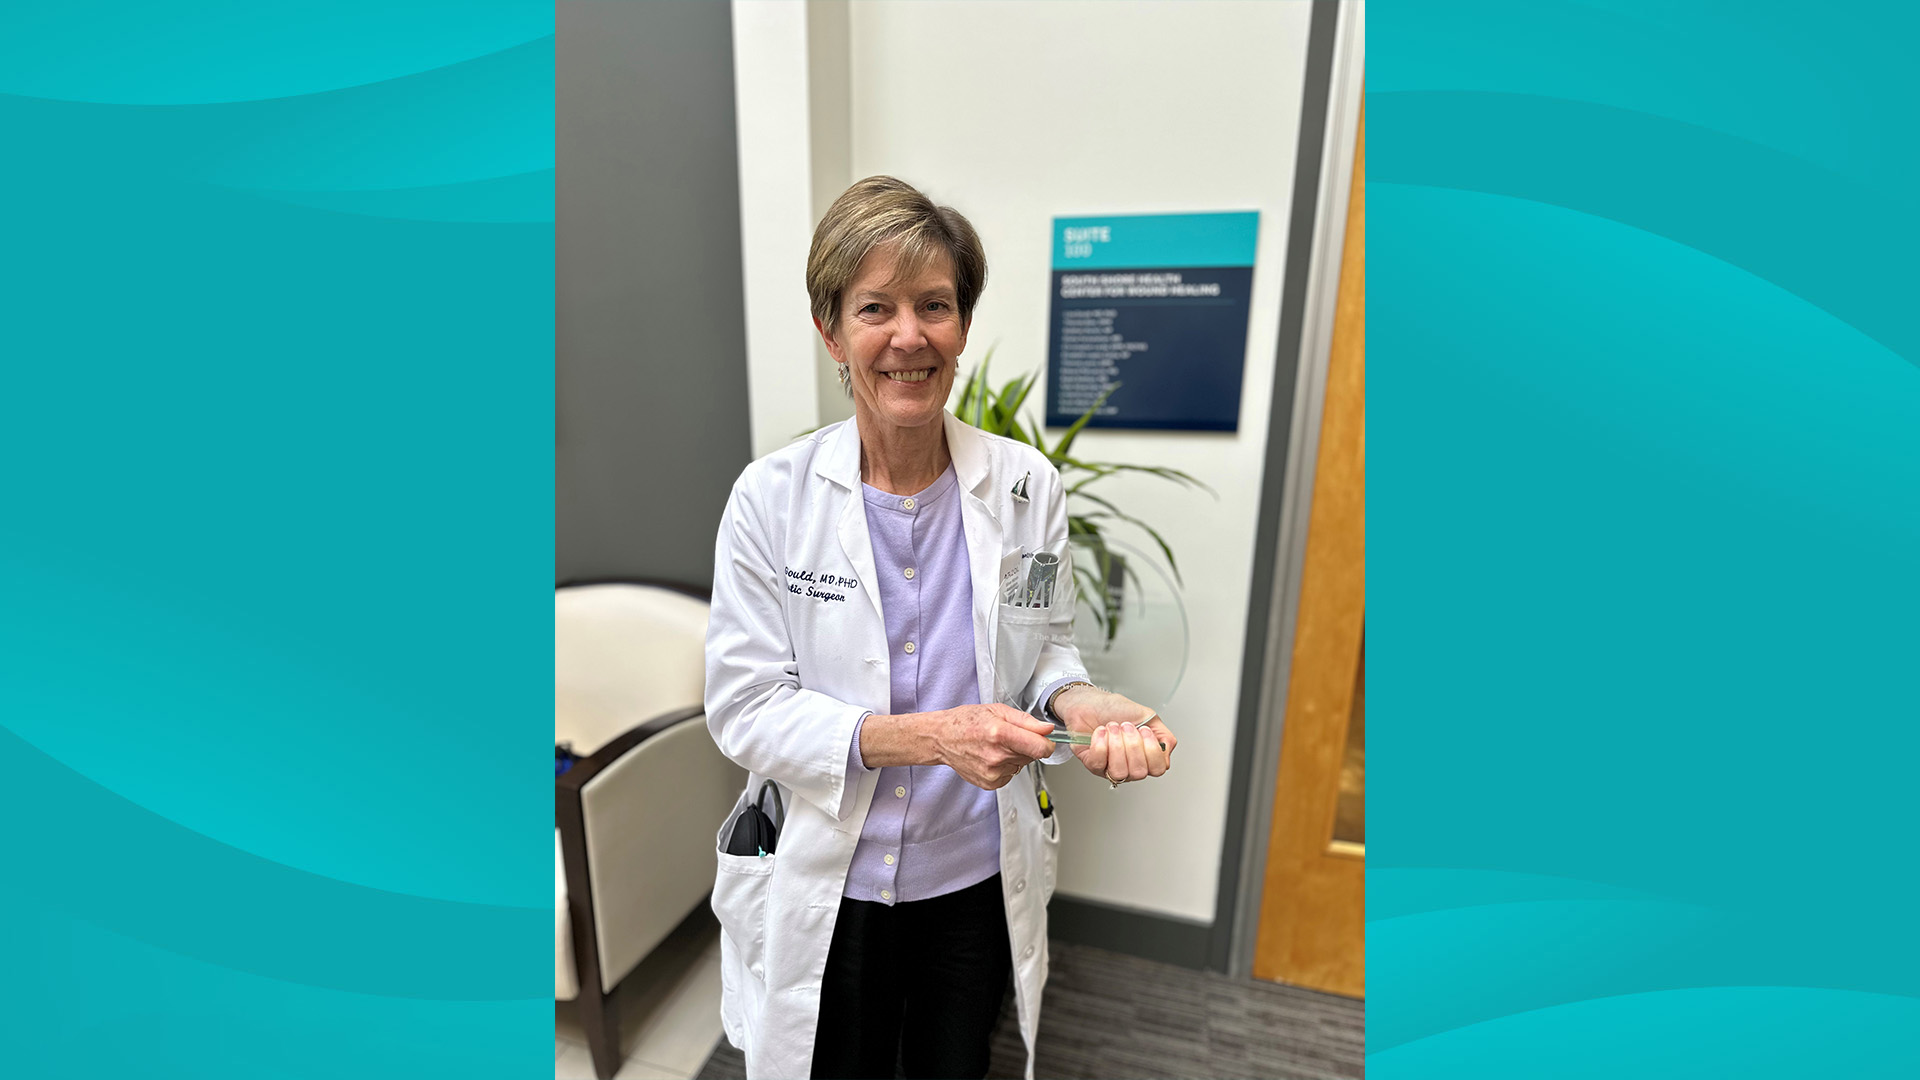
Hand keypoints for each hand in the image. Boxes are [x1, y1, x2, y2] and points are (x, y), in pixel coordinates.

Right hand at [930, 703, 1059, 789]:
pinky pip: (1011, 774)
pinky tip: (991, 756)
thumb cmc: (966, 721)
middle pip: (1032, 755)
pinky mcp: (990, 783)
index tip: (1044, 739)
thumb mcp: (997, 710)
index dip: (1047, 743)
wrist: (942, 738)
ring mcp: (992, 772)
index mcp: (1000, 733)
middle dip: (1027, 746)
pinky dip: (1006, 766)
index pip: (1040, 748)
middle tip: (1009, 736)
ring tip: (995, 746)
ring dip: (1015, 756)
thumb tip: (1047, 729)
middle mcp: (997, 756)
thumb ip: (1026, 721)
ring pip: (1021, 765)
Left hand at [1053, 686, 1176, 782]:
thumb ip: (1165, 735)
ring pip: (1120, 772)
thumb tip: (1167, 751)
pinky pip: (1099, 763)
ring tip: (1112, 727)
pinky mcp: (1092, 764)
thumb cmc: (1114, 708)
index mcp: (1144, 756)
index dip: (1152, 751)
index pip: (1158, 769)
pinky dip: (1101, 744)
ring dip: (1117, 744)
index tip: (1144, 731)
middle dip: (1133, 744)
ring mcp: (1110, 767)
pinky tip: (1101, 731)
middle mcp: (1128, 765)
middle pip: (1140, 772)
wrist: (1089, 700)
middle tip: (1126, 726)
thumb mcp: (1148, 716)